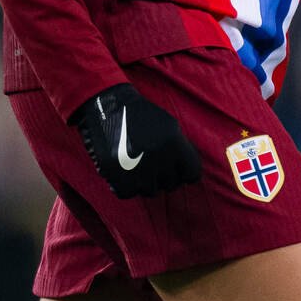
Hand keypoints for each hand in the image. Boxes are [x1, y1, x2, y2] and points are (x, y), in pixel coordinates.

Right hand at [71, 83, 202, 197]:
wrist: (108, 106)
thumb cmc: (140, 116)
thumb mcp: (169, 126)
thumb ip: (181, 149)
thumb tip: (188, 174)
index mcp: (175, 143)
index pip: (192, 174)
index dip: (183, 172)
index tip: (174, 169)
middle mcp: (160, 157)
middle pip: (170, 184)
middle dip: (162, 176)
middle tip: (150, 163)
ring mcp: (139, 169)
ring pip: (150, 191)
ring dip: (143, 182)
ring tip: (134, 165)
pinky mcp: (117, 175)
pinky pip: (127, 193)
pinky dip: (123, 186)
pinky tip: (121, 172)